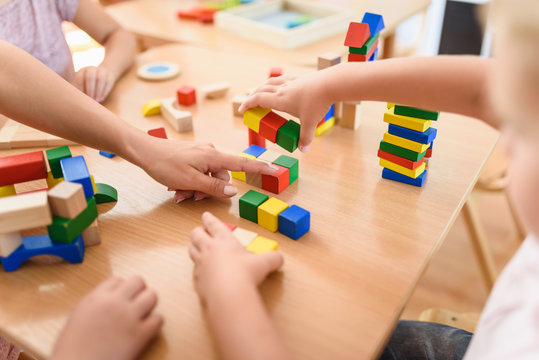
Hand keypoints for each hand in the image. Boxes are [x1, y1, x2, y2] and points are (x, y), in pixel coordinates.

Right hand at [51, 276, 162, 359]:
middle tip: (136, 303)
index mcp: (96, 298)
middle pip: (138, 281)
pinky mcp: (140, 334)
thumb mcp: (78, 317)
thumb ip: (96, 303)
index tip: (121, 299)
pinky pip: (158, 319)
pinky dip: (155, 324)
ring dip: (149, 304)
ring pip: (152, 296)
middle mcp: (114, 303)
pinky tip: (146, 330)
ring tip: (142, 315)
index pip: (118, 280)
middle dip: (139, 291)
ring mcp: (128, 317)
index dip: (121, 290)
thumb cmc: (71, 350)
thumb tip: (111, 297)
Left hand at [72, 66, 114, 102]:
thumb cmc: (87, 83)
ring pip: (100, 79)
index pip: (80, 78)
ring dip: (98, 91)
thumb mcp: (81, 83)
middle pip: (90, 77)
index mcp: (82, 70)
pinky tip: (101, 98)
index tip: (81, 97)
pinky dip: (105, 91)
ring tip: (97, 100)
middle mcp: (91, 69)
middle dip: (90, 89)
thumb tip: (74, 100)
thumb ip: (77, 89)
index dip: (80, 88)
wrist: (102, 74)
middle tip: (90, 99)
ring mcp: (102, 71)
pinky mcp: (110, 76)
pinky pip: (108, 82)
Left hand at [136, 138, 278, 200]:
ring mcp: (201, 155)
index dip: (259, 168)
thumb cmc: (165, 164)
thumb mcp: (190, 181)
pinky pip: (199, 174)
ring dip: (196, 189)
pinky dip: (191, 183)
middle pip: (221, 178)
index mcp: (213, 157)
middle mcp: (210, 153)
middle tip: (188, 196)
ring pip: (209, 178)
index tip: (275, 170)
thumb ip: (213, 187)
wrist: (143, 150)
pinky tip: (177, 187)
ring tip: (179, 192)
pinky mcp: (193, 157)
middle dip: (207, 191)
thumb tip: (233, 190)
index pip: (242, 163)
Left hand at [189, 212, 283, 302]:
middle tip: (200, 230)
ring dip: (194, 246)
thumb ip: (273, 259)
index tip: (206, 215)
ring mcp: (201, 264)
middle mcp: (210, 249)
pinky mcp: (197, 279)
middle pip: (196, 234)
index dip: (209, 219)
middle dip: (198, 230)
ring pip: (192, 250)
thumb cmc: (244, 274)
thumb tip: (279, 258)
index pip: (213, 224)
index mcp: (224, 240)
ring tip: (197, 246)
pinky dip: (197, 268)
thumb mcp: (264, 263)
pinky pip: (194, 269)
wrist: (228, 293)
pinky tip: (202, 270)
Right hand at [239, 74, 332, 151]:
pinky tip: (280, 85)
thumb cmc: (318, 103)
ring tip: (260, 92)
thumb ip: (305, 137)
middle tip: (249, 104)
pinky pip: (283, 79)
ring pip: (270, 82)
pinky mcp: (299, 79)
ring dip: (262, 87)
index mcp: (280, 100)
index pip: (258, 100)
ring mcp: (290, 82)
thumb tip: (303, 150)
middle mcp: (282, 89)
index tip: (241, 110)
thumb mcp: (310, 123)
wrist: (330, 84)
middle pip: (261, 90)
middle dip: (252, 97)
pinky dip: (276, 82)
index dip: (247, 104)